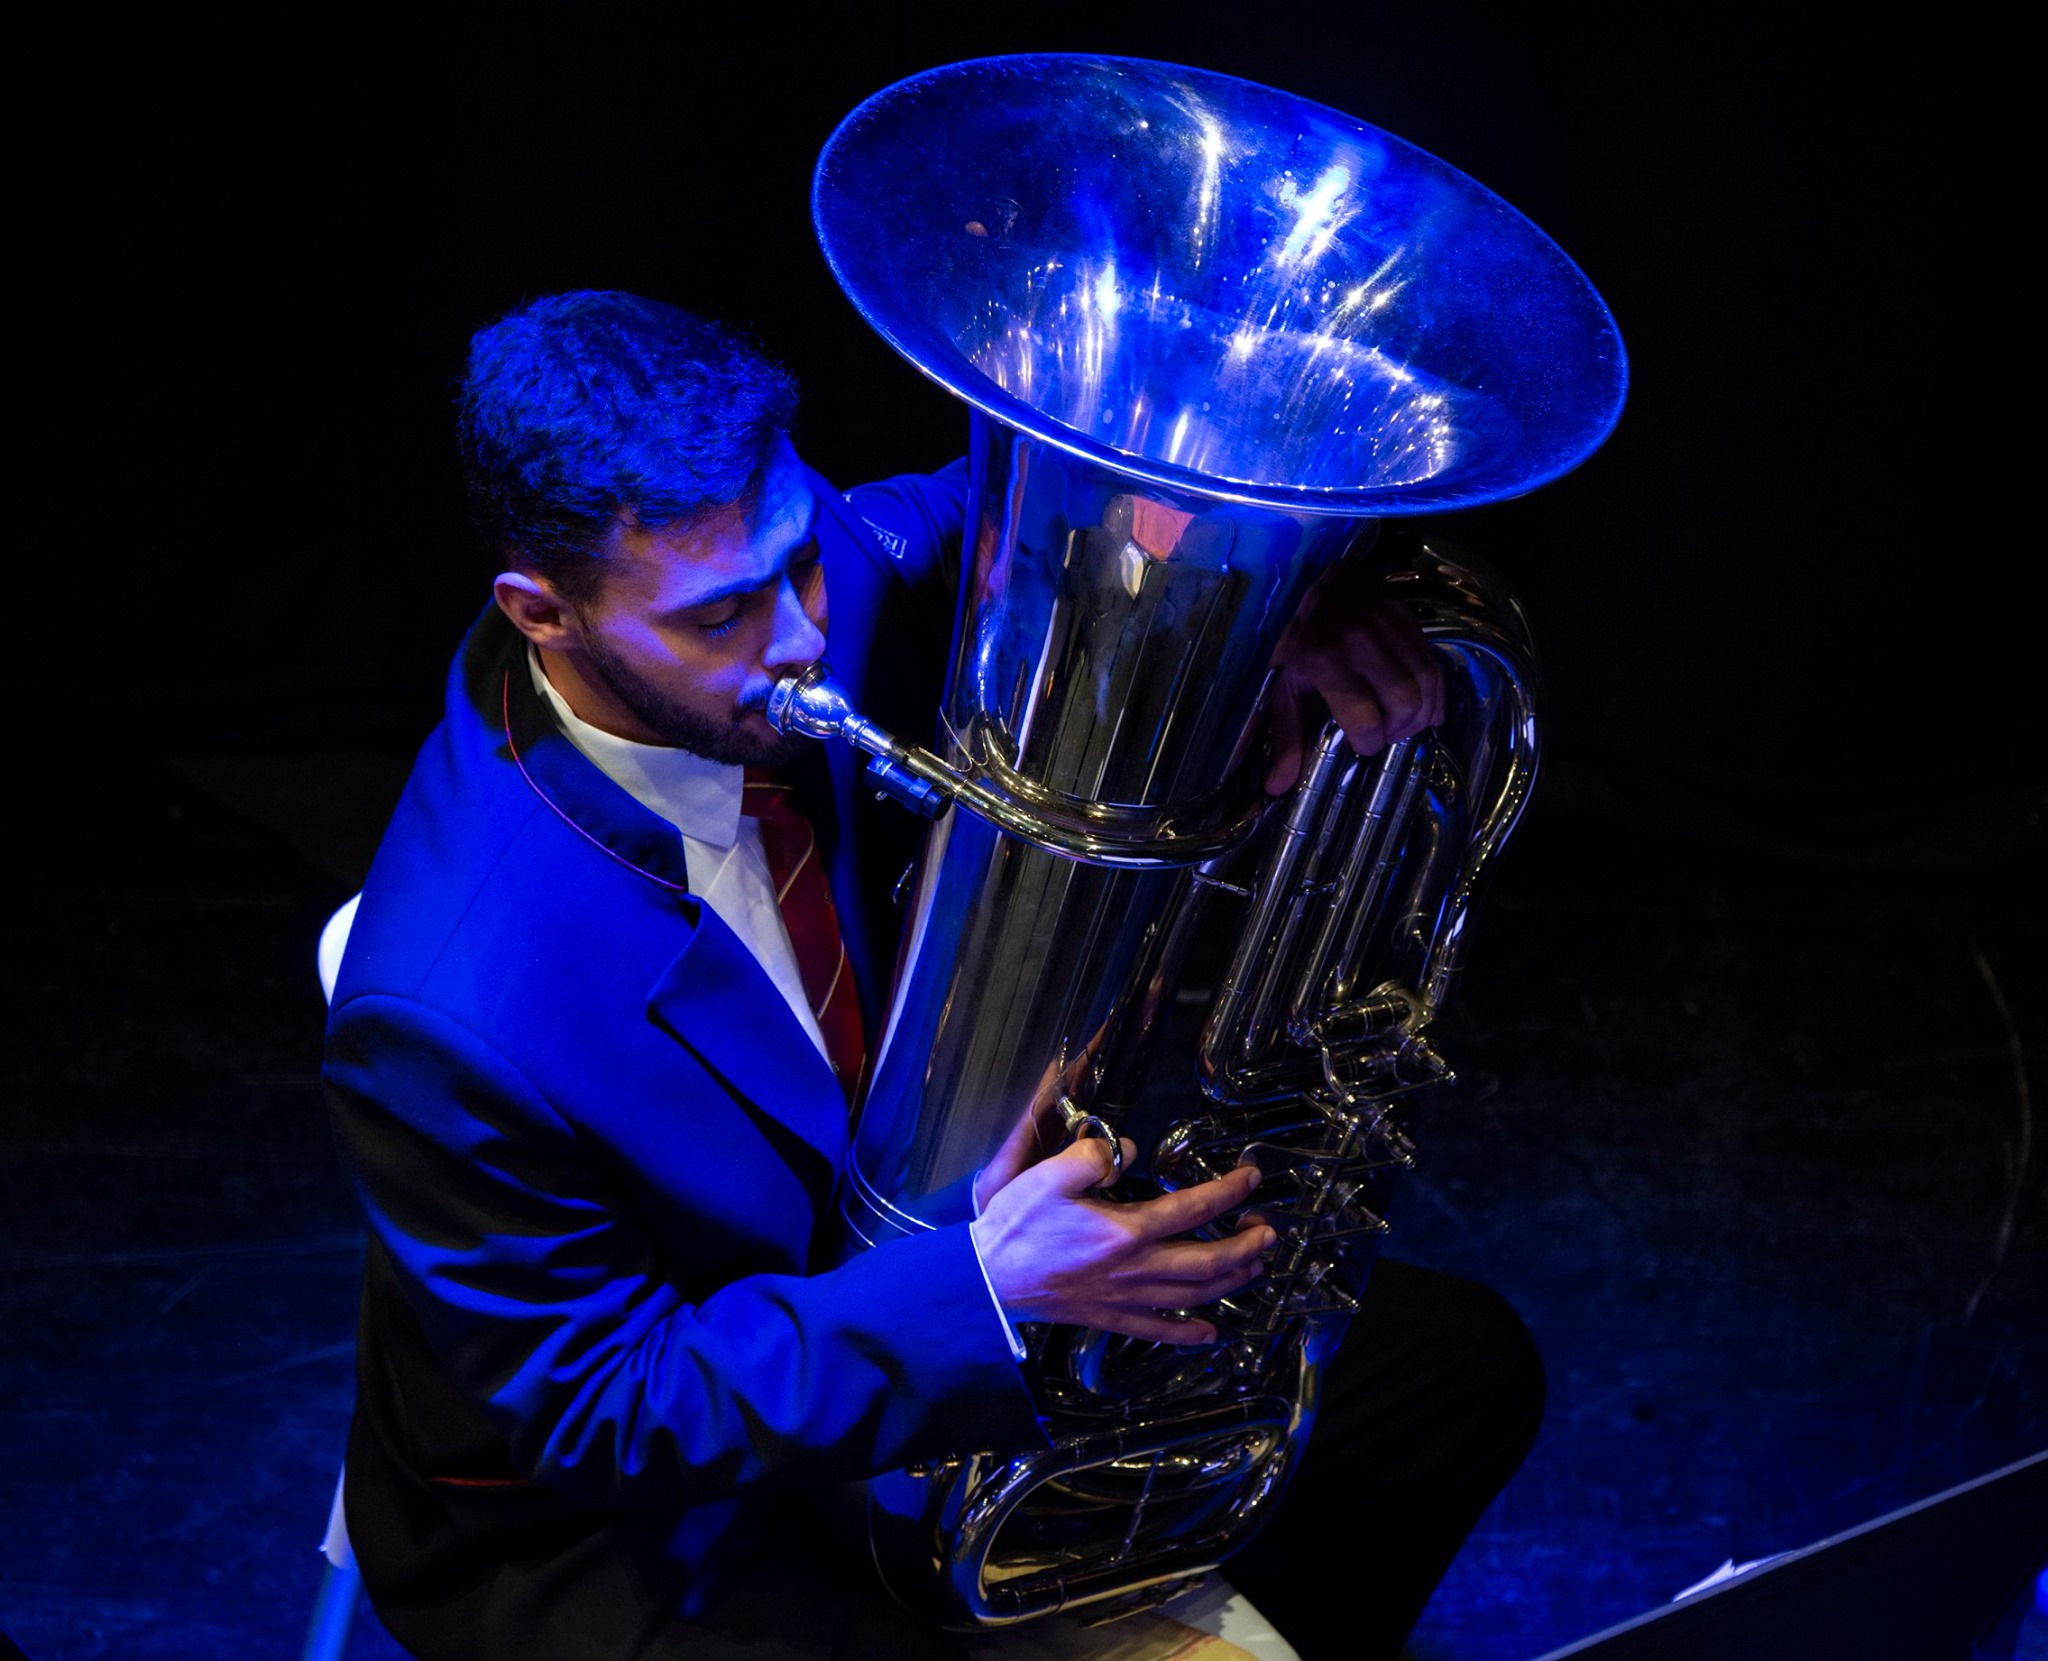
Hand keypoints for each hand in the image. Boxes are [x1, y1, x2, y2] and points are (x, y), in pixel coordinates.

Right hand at [970, 1139, 1271, 1343]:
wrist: (989, 1280)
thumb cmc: (1017, 1227)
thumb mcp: (1049, 1176)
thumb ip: (1091, 1156)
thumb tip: (1126, 1151)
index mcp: (1126, 1230)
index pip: (1194, 1208)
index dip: (1230, 1192)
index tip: (1251, 1178)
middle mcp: (1135, 1268)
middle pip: (1209, 1261)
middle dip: (1247, 1247)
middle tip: (1268, 1231)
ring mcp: (1125, 1297)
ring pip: (1194, 1295)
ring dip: (1231, 1282)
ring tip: (1253, 1268)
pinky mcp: (1110, 1316)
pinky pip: (1159, 1331)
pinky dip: (1188, 1334)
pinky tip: (1209, 1335)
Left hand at [1265, 557, 1445, 793]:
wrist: (1315, 580)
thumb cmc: (1295, 640)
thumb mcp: (1283, 687)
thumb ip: (1285, 736)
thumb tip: (1277, 787)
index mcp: (1323, 660)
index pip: (1363, 718)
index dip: (1368, 742)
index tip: (1362, 745)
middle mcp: (1359, 640)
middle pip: (1404, 701)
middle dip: (1400, 729)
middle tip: (1386, 734)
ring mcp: (1387, 624)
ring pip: (1426, 682)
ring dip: (1422, 713)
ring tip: (1404, 723)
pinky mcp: (1407, 615)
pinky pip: (1433, 662)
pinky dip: (1435, 692)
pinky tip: (1425, 708)